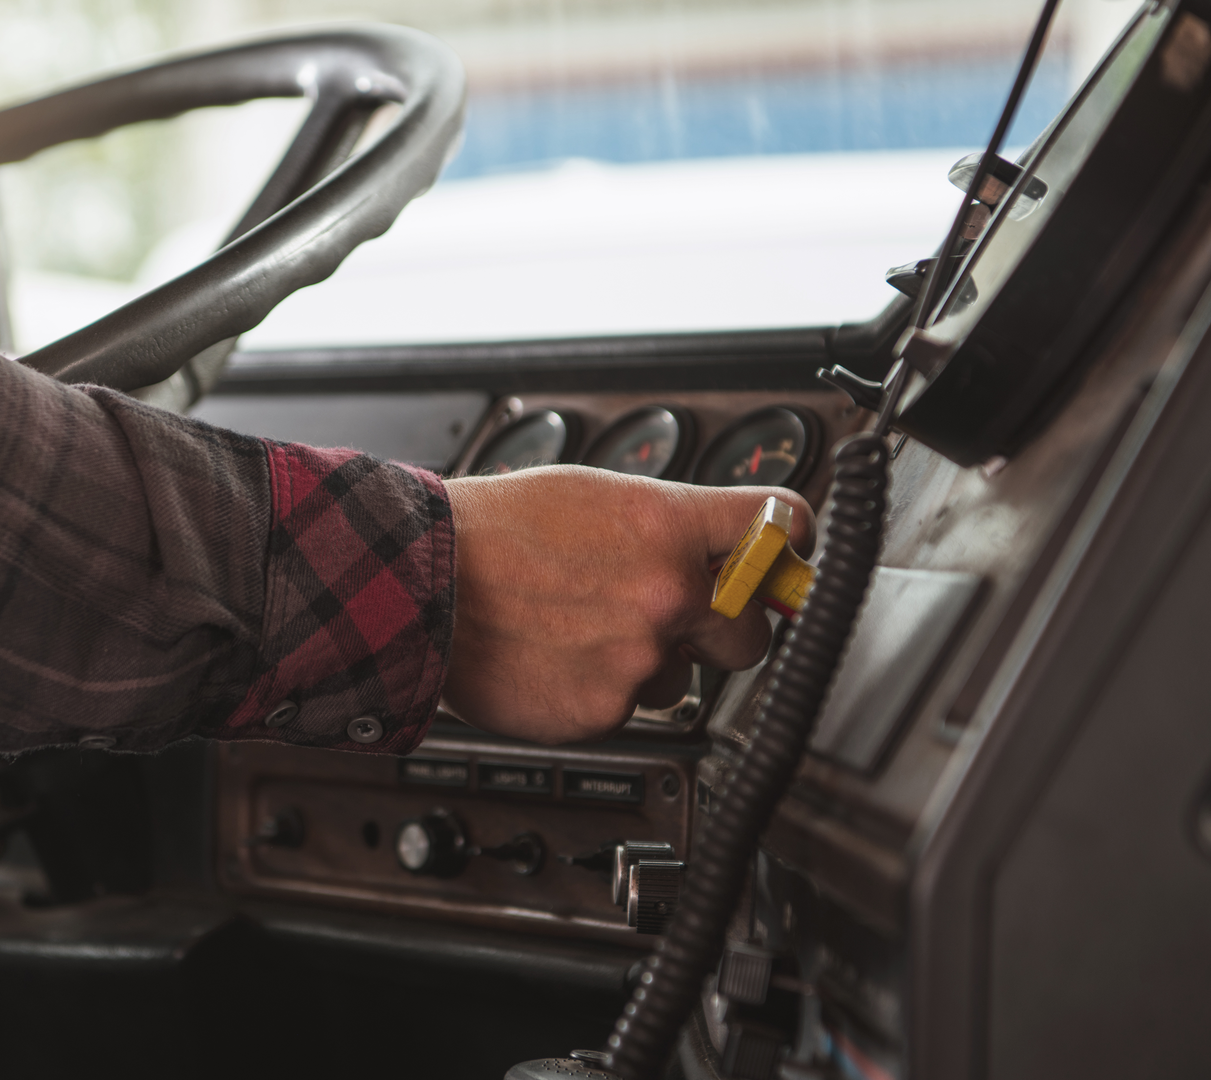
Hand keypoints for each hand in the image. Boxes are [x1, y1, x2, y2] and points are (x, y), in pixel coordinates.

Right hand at [441, 466, 814, 744]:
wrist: (420, 583)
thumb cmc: (494, 531)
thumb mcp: (593, 493)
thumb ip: (670, 520)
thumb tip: (723, 542)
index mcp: (667, 526)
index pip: (783, 526)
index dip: (789, 546)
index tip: (786, 561)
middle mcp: (666, 595)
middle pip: (753, 631)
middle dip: (724, 628)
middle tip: (677, 615)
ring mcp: (637, 660)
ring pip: (681, 677)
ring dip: (645, 662)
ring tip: (578, 629)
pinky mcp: (603, 712)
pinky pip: (626, 707)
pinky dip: (596, 690)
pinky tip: (555, 658)